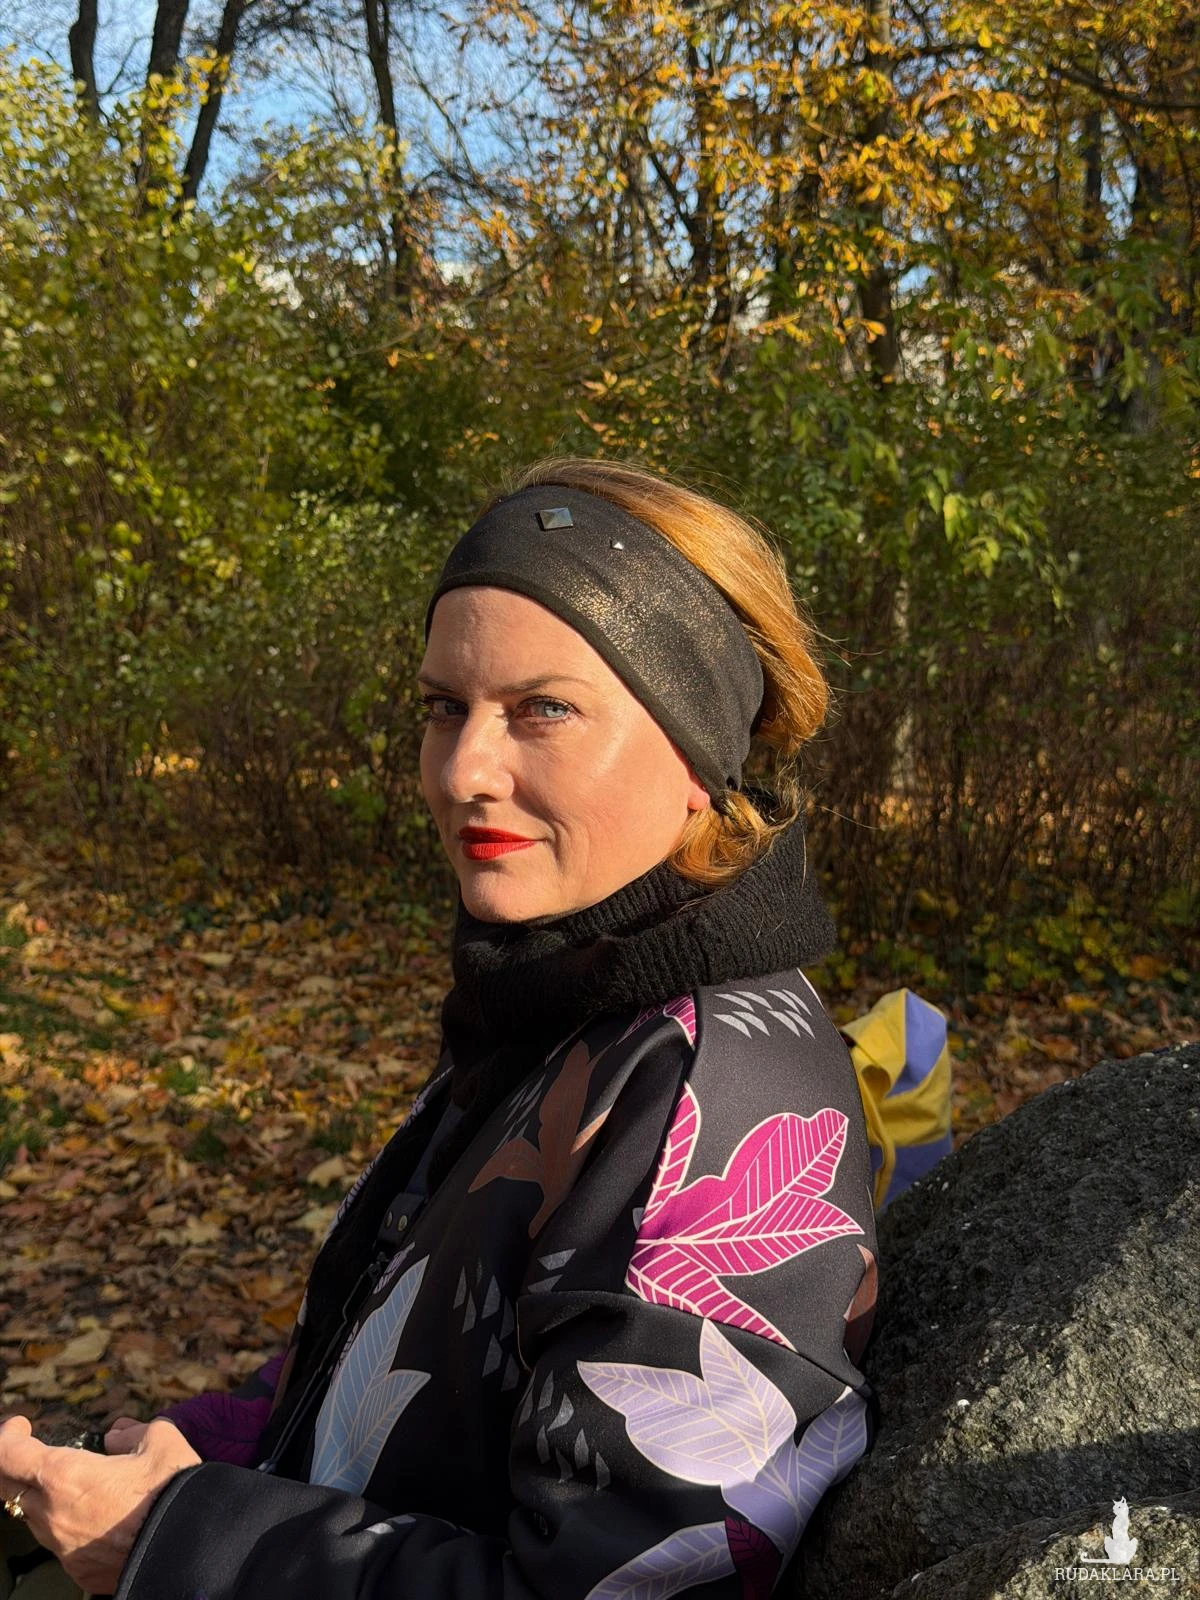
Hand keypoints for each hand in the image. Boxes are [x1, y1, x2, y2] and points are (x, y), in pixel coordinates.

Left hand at [0, 1413, 199, 1594]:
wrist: (190, 1546)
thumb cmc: (172, 1490)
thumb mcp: (159, 1439)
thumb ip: (130, 1432)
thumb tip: (117, 1437)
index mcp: (64, 1476)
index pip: (8, 1455)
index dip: (8, 1435)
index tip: (21, 1425)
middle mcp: (52, 1515)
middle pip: (9, 1488)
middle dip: (16, 1465)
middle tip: (32, 1450)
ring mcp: (62, 1548)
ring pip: (35, 1517)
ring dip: (44, 1497)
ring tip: (75, 1484)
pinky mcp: (78, 1570)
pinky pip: (61, 1542)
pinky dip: (69, 1524)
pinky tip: (97, 1516)